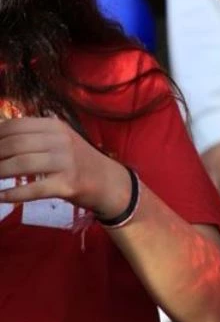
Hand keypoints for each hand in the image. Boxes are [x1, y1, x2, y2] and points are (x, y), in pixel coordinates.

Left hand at [0, 116, 130, 216]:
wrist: (107, 180)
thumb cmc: (76, 160)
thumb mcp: (58, 140)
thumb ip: (32, 137)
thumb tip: (0, 137)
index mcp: (55, 126)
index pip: (16, 125)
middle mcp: (61, 140)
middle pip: (16, 143)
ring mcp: (66, 161)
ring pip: (22, 164)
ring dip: (0, 171)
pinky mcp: (68, 184)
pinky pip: (34, 189)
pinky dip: (13, 194)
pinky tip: (1, 196)